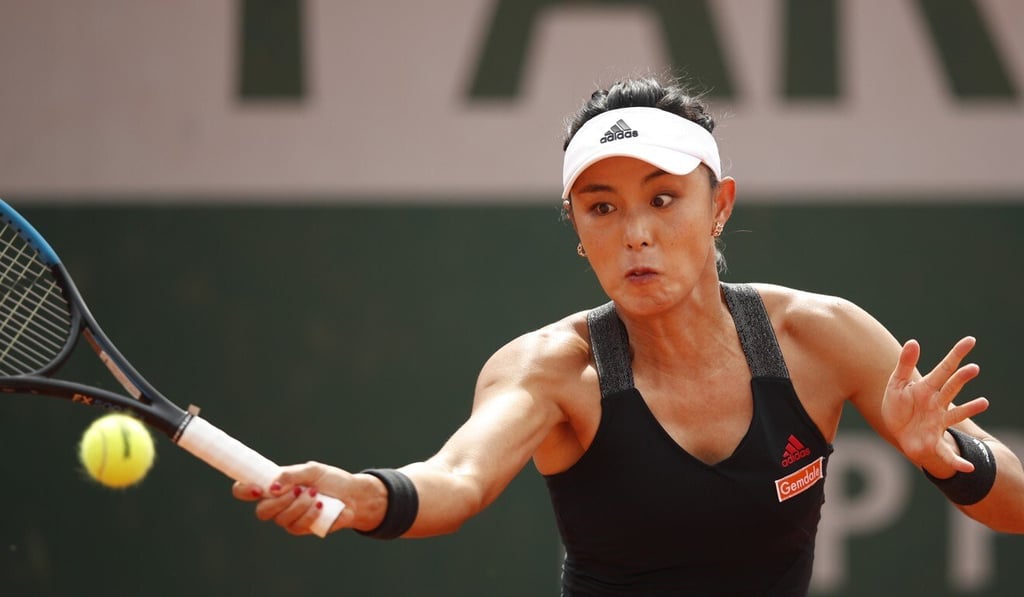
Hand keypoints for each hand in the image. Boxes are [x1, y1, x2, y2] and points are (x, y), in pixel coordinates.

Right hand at [231, 461, 359, 535]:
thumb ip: (292, 475)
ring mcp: (288, 518)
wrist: (353, 495)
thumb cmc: (331, 480)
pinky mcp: (301, 529)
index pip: (245, 490)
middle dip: (280, 502)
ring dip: (299, 505)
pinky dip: (310, 514)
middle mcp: (276, 503)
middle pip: (262, 512)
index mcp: (274, 485)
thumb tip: (273, 486)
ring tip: (314, 494)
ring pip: (281, 519)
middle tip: (299, 490)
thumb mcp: (312, 470)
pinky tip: (321, 505)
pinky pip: (298, 526)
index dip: (244, 490)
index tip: (257, 489)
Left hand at [881, 337, 988, 474]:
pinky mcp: (934, 440)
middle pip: (951, 388)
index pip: (944, 368)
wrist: (898, 431)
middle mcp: (936, 404)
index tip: (970, 340)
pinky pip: (948, 453)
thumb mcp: (897, 384)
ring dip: (969, 409)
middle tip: (973, 367)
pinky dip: (958, 461)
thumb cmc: (900, 406)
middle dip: (961, 379)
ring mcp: (938, 422)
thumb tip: (914, 341)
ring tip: (983, 402)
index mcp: (927, 388)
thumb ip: (905, 364)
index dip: (956, 354)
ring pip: (956, 414)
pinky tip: (968, 467)